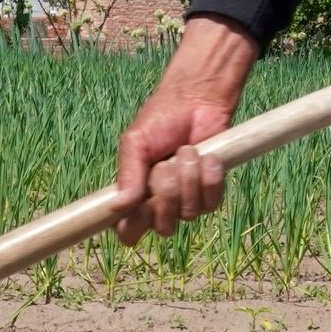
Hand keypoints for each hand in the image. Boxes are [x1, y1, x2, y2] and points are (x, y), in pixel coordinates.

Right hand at [113, 18, 258, 243]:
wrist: (197, 101)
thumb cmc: (161, 119)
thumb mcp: (135, 142)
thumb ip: (128, 174)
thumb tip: (118, 207)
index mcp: (135, 194)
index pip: (128, 230)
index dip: (132, 228)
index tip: (139, 209)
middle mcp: (161, 203)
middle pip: (162, 226)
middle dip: (165, 195)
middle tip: (164, 165)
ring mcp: (188, 200)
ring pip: (188, 213)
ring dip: (188, 178)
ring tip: (187, 151)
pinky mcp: (212, 192)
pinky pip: (211, 203)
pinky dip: (209, 178)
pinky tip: (208, 158)